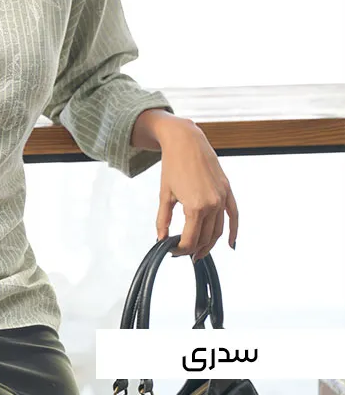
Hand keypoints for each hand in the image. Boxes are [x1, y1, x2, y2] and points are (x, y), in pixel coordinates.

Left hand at [155, 121, 238, 261]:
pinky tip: (230, 244)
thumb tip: (161, 238)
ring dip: (210, 244)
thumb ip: (163, 219)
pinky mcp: (227, 190)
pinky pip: (233, 215)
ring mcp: (222, 197)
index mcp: (195, 207)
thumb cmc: (172, 165)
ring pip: (219, 230)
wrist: (185, 140)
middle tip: (184, 254)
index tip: (172, 251)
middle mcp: (213, 204)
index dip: (180, 249)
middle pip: (206, 237)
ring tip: (200, 252)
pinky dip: (233, 231)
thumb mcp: (164, 194)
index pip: (190, 239)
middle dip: (194, 248)